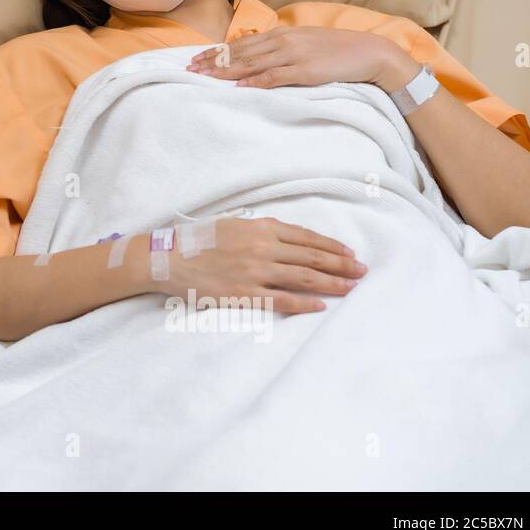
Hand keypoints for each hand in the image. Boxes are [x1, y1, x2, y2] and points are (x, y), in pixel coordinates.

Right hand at [162, 217, 366, 314]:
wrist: (168, 258)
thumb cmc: (198, 240)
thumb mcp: (233, 224)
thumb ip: (261, 230)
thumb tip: (289, 239)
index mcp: (260, 228)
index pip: (306, 237)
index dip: (331, 246)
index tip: (349, 253)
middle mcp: (262, 247)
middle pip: (312, 257)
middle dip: (341, 265)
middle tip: (362, 271)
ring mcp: (255, 272)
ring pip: (304, 278)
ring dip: (332, 283)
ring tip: (351, 287)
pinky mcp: (245, 294)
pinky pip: (282, 299)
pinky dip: (305, 302)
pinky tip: (321, 305)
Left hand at [186, 25, 420, 92]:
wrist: (369, 52)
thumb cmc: (336, 50)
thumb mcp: (304, 43)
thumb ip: (281, 47)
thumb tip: (257, 56)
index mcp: (282, 34)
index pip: (241, 43)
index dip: (217, 51)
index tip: (196, 58)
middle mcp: (284, 41)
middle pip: (240, 53)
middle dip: (213, 61)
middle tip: (190, 69)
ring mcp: (294, 55)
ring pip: (252, 64)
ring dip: (226, 71)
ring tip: (205, 78)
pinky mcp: (306, 71)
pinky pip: (275, 77)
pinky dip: (255, 82)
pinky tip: (239, 87)